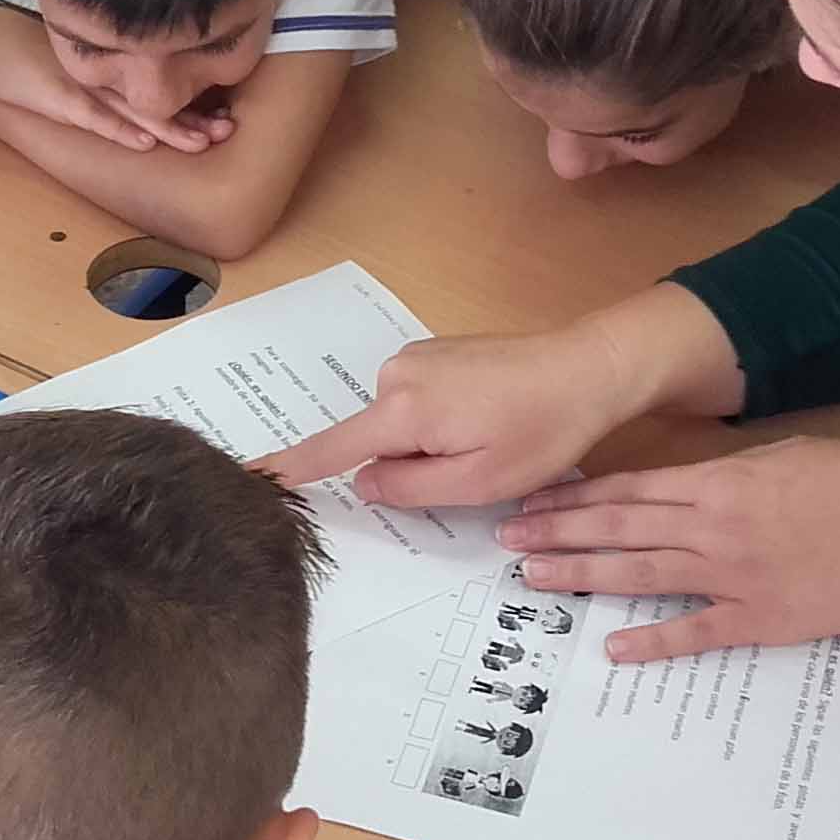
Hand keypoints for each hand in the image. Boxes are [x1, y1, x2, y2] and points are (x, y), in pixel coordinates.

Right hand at [0, 9, 227, 153]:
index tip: (226, 115)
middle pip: (159, 99)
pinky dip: (121, 130)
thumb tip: (135, 107)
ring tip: (205, 141)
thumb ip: (104, 77)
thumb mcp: (75, 63)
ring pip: (137, 109)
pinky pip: (95, 117)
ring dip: (172, 127)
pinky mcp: (60, 97)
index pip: (161, 86)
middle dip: (196, 117)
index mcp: (112, 68)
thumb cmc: (27, 54)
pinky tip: (146, 142)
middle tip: (231, 130)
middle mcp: (106, 75)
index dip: (194, 103)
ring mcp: (85, 86)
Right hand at [259, 324, 635, 507]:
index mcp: (402, 411)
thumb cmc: (541, 431)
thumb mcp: (478, 482)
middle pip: (374, 441)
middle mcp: (396, 375)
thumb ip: (410, 489)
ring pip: (399, 423)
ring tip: (490, 438)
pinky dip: (440, 419)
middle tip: (473, 465)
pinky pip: (417, 401)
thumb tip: (364, 484)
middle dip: (408, 465)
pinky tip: (488, 416)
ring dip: (431, 442)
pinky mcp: (436, 350)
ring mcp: (416, 358)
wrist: (590, 367)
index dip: (292, 468)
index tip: (249, 476)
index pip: (331, 449)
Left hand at [496, 439, 839, 661]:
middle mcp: (715, 527)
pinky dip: (652, 640)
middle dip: (557, 533)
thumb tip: (684, 482)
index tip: (530, 499)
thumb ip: (727, 471)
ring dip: (583, 576)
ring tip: (534, 577)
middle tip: (506, 538)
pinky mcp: (761, 620)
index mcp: (720, 480)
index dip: (573, 496)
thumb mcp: (785, 454)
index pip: (627, 489)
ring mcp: (734, 576)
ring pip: (641, 575)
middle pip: (618, 529)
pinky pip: (696, 633)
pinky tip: (611, 646)